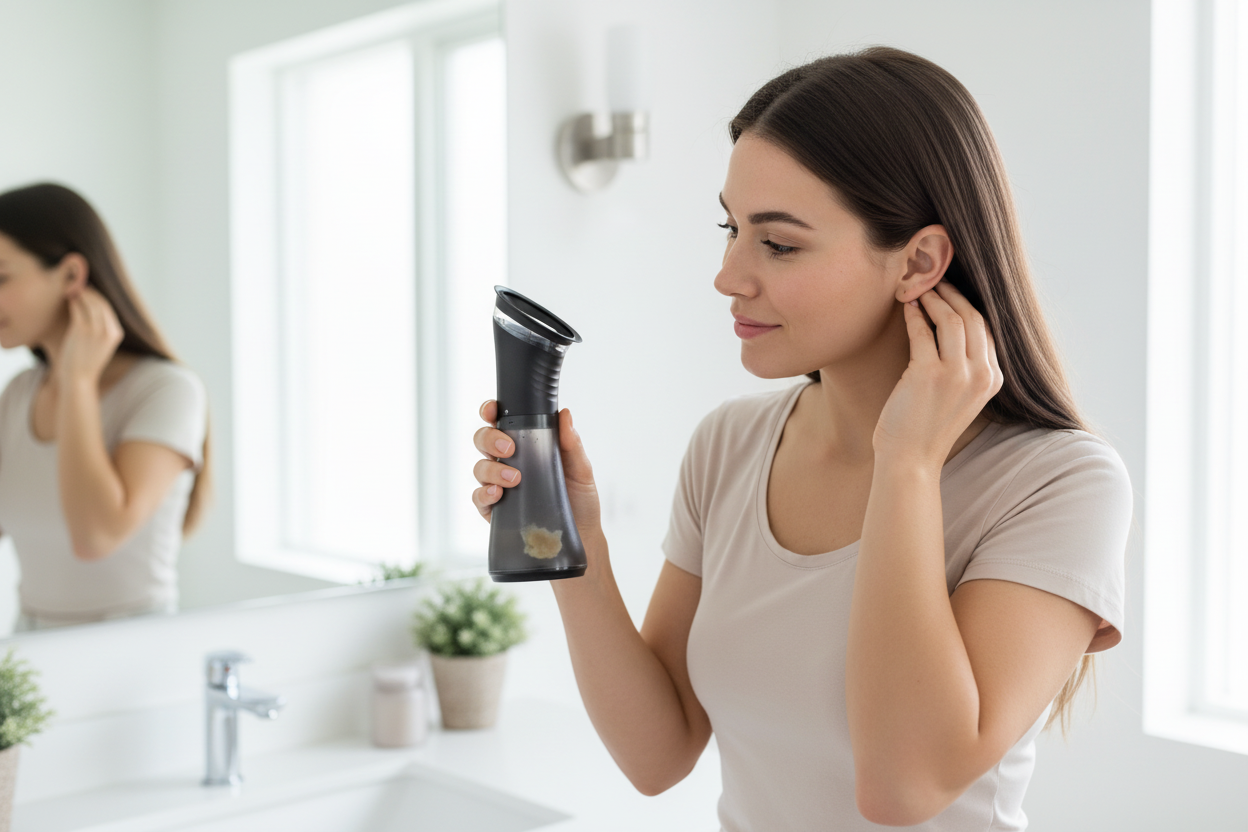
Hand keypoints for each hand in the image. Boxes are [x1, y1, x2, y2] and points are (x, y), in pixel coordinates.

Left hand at [58, 287, 123, 384]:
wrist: (78, 379)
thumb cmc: (86, 364)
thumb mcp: (100, 347)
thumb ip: (100, 331)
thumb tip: (92, 313)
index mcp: (116, 334)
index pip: (109, 309)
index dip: (98, 297)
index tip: (88, 291)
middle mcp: (109, 330)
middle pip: (101, 303)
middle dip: (90, 292)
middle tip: (78, 286)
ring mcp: (96, 330)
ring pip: (90, 303)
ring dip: (81, 294)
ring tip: (72, 289)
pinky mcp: (82, 330)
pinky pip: (78, 308)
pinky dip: (73, 301)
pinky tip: (68, 298)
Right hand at [471, 401, 603, 539]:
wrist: (580, 535)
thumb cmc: (580, 499)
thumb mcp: (581, 469)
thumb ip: (571, 443)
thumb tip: (565, 414)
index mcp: (527, 445)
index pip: (502, 421)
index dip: (491, 411)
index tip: (492, 410)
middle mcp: (509, 462)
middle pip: (483, 440)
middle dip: (490, 439)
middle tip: (509, 448)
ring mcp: (500, 485)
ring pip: (479, 467)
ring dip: (491, 469)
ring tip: (514, 479)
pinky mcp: (496, 509)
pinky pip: (479, 498)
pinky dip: (484, 493)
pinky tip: (497, 494)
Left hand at [873, 281, 1002, 467]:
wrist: (910, 460)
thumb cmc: (926, 427)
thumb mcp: (958, 396)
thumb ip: (963, 367)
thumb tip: (950, 326)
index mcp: (993, 380)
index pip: (986, 330)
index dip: (967, 305)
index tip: (950, 290)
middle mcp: (981, 375)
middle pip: (973, 318)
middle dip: (952, 294)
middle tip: (933, 280)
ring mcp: (957, 375)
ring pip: (952, 319)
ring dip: (934, 299)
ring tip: (918, 289)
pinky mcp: (929, 374)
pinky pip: (923, 332)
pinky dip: (914, 315)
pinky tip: (907, 308)